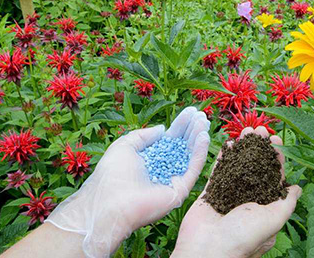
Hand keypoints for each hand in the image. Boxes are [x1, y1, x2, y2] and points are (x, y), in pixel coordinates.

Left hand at [45, 107, 209, 257]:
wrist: (109, 202)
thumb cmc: (111, 174)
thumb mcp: (125, 145)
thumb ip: (143, 135)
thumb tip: (163, 129)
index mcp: (150, 159)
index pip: (169, 139)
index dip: (180, 125)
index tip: (190, 111)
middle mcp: (163, 170)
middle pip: (182, 146)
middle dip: (192, 129)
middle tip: (201, 114)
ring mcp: (172, 180)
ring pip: (190, 156)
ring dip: (198, 138)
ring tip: (204, 122)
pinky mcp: (180, 191)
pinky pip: (193, 170)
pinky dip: (200, 153)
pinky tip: (203, 137)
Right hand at [172, 126, 301, 257]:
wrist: (207, 250)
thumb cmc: (243, 238)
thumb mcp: (273, 220)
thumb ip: (286, 204)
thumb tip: (297, 189)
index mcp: (265, 208)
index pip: (273, 178)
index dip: (275, 158)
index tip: (276, 140)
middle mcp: (247, 200)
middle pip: (254, 168)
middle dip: (258, 148)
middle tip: (259, 129)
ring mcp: (228, 196)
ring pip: (237, 167)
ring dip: (242, 149)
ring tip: (245, 131)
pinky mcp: (210, 194)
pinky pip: (217, 172)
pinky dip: (223, 158)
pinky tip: (228, 144)